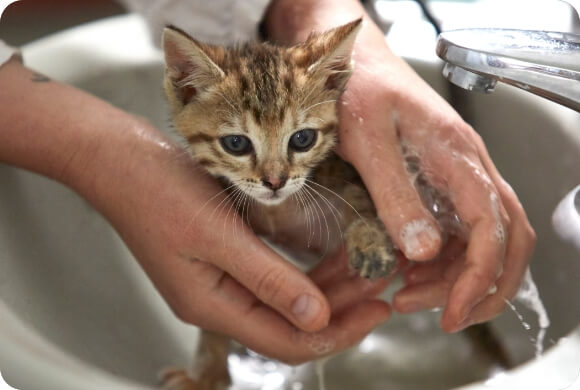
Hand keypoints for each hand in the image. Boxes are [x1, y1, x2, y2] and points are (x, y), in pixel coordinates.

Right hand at [0, 60, 390, 363]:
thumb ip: (268, 278)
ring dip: (329, 285)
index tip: (380, 309)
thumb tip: (318, 318)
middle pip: (292, 321)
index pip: (288, 341)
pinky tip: (332, 251)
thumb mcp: (217, 235)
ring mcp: (221, 279)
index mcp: (213, 305)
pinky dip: (308, 266)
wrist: (120, 160)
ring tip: (367, 266)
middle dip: (343, 306)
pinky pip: (275, 273)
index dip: (339, 332)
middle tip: (383, 284)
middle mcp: (219, 299)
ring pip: (287, 297)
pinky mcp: (224, 257)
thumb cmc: (158, 191)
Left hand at [265, 0, 535, 332]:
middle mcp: (466, 167)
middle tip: (440, 315)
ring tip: (408, 294)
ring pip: (481, 239)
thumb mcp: (367, 139)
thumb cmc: (357, 86)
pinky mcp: (435, 180)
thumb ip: (395, 193)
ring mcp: (454, 175)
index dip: (480, 277)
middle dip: (482, 286)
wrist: (348, 61)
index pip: (494, 227)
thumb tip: (422, 250)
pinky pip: (454, 228)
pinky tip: (407, 270)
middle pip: (506, 239)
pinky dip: (439, 260)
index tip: (453, 313)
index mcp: (457, 156)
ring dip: (456, 277)